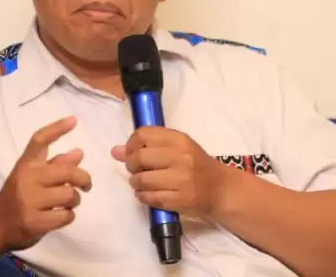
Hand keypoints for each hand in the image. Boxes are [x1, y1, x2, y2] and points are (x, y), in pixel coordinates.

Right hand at [0, 117, 91, 251]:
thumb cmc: (17, 196)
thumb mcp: (31, 176)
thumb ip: (55, 165)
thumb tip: (79, 153)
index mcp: (26, 164)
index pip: (40, 140)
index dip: (57, 128)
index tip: (74, 120)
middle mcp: (27, 178)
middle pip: (67, 172)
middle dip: (84, 179)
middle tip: (86, 185)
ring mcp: (29, 201)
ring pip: (69, 195)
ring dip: (75, 200)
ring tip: (67, 203)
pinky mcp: (34, 222)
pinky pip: (66, 216)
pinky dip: (69, 216)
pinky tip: (61, 215)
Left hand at [111, 127, 226, 218]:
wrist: (220, 189)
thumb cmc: (195, 164)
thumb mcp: (177, 148)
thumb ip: (148, 146)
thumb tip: (115, 151)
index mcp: (179, 139)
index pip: (143, 134)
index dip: (131, 144)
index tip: (132, 152)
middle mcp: (181, 157)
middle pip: (139, 157)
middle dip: (131, 165)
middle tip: (136, 169)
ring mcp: (181, 180)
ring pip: (141, 180)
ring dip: (135, 182)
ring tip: (141, 182)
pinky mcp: (180, 200)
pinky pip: (149, 198)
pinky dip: (142, 196)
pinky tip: (147, 194)